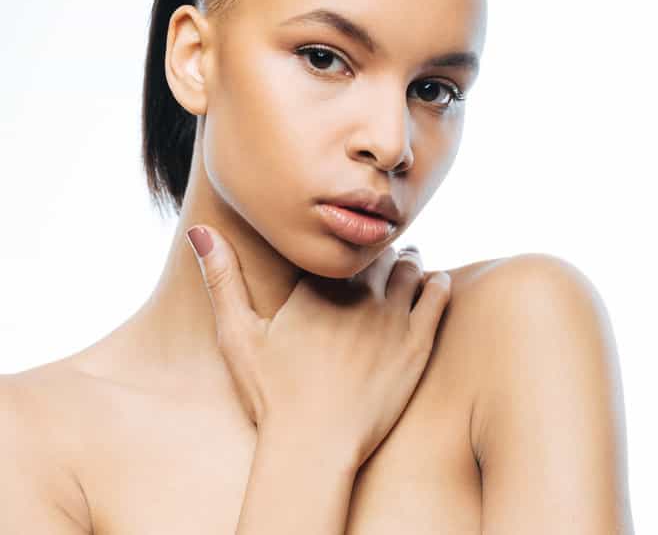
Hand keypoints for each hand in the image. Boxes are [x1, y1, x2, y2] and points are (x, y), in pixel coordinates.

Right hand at [185, 224, 450, 468]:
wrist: (315, 446)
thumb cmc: (272, 395)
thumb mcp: (237, 336)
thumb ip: (221, 279)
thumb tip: (199, 230)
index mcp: (318, 285)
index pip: (341, 246)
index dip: (346, 248)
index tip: (348, 252)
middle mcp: (359, 293)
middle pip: (379, 253)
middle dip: (378, 254)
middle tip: (380, 260)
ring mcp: (392, 316)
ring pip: (411, 266)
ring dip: (408, 263)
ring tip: (405, 269)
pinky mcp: (418, 341)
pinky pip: (438, 294)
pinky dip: (436, 283)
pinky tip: (431, 285)